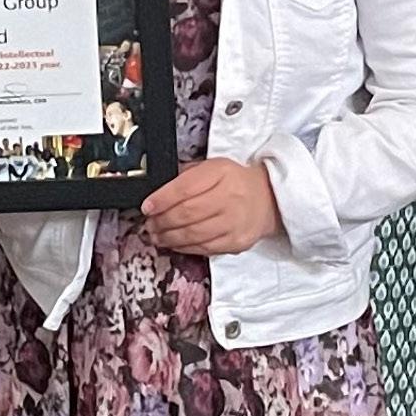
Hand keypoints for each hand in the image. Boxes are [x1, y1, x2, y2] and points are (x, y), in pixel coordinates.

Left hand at [140, 157, 280, 255]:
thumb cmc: (234, 182)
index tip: (147, 206)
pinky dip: (184, 248)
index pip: (185, 188)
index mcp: (221, 173)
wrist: (268, 199)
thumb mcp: (212, 168)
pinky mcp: (236, 242)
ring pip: (194, 234)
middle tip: (149, 224)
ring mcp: (234, 222)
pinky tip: (174, 244)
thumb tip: (157, 193)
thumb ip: (186, 176)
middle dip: (162, 221)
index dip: (162, 199)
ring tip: (156, 235)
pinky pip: (204, 248)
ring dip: (169, 237)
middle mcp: (230, 197)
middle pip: (187, 213)